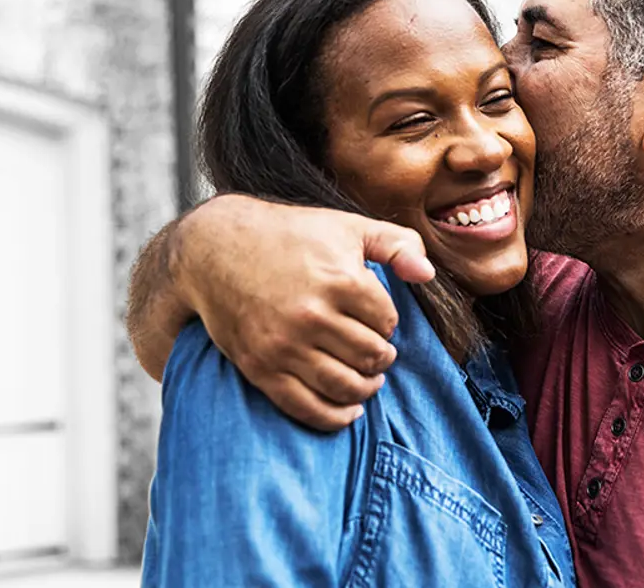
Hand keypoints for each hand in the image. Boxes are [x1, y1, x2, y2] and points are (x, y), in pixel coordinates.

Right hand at [169, 194, 434, 430]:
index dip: (388, 323)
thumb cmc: (289, 235)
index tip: (377, 320)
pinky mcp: (260, 367)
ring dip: (366, 388)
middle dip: (381, 358)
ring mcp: (284, 345)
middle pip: (371, 357)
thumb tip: (428, 275)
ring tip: (369, 379)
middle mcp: (313, 315)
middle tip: (378, 354)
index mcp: (340, 280)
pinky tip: (348, 410)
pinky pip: (307, 407)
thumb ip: (397, 243)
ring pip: (346, 386)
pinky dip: (335, 417)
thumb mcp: (347, 226)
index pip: (387, 322)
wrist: (216, 251)